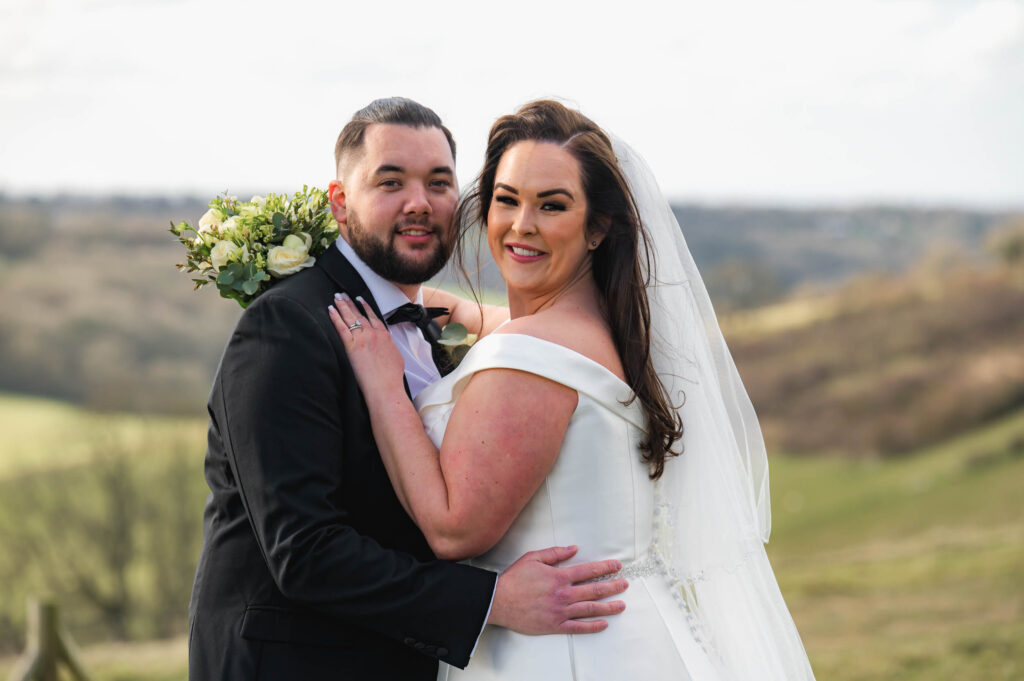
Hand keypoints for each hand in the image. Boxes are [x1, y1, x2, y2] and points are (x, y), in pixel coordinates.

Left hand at [328, 293, 404, 395]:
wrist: (386, 387)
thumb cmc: (391, 377)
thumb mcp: (396, 358)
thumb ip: (389, 348)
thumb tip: (387, 348)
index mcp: (384, 336)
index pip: (373, 316)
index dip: (365, 307)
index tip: (360, 300)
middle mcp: (373, 334)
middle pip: (360, 313)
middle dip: (350, 302)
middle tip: (344, 294)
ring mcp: (362, 338)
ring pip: (350, 317)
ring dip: (342, 305)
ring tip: (336, 298)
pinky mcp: (351, 346)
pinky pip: (341, 327)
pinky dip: (335, 317)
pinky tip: (331, 310)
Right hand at [487, 546, 627, 634]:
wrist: (499, 601)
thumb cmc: (514, 579)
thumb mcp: (533, 558)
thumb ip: (555, 553)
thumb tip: (573, 548)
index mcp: (559, 577)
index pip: (589, 571)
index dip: (605, 568)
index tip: (617, 566)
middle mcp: (563, 594)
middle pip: (594, 590)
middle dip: (613, 586)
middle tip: (625, 584)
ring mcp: (560, 611)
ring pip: (590, 609)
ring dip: (608, 607)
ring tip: (621, 604)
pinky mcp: (555, 625)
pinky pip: (578, 627)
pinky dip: (592, 626)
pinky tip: (604, 624)